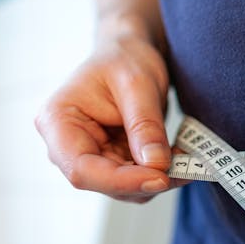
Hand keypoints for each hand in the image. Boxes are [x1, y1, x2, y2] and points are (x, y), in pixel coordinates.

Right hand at [35, 31, 182, 202]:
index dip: (120, 181)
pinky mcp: (111, 163)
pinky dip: (160, 174)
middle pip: (103, 183)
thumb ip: (145, 125)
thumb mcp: (138, 84)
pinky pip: (136, 181)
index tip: (160, 177)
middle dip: (144, 180)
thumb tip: (157, 166)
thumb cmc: (124, 59)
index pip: (81, 169)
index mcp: (57, 122)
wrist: (128, 54)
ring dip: (157, 179)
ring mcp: (89, 158)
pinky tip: (179, 158)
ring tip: (186, 157)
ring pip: (123, 189)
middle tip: (187, 167)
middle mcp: (66, 147)